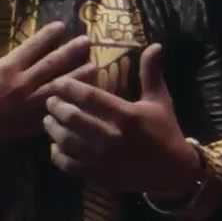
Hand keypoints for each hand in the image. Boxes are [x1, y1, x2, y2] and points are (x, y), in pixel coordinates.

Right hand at [0, 21, 94, 150]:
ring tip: (95, 68)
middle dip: (71, 51)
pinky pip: (51, 112)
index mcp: (6, 67)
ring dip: (78, 78)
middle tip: (87, 41)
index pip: (33, 46)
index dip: (49, 34)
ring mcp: (26, 105)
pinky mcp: (26, 123)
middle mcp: (21, 84)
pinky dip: (66, 105)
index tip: (62, 25)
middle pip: (53, 64)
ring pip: (58, 88)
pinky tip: (79, 101)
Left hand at [42, 44, 201, 197]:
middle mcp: (112, 137)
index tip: (58, 82)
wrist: (173, 172)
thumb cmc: (165, 131)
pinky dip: (56, 154)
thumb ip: (150, 73)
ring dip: (52, 128)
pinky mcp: (97, 175)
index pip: (89, 96)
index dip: (68, 87)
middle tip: (49, 100)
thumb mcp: (159, 101)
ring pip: (65, 140)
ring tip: (48, 119)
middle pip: (72, 117)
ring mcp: (102, 158)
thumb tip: (154, 45)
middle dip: (55, 106)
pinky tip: (55, 145)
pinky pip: (67, 164)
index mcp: (127, 115)